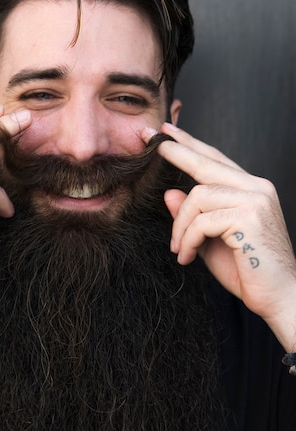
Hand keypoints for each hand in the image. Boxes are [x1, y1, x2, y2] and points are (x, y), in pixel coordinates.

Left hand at [142, 122, 295, 350]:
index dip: (189, 144)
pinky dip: (189, 239)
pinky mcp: (249, 217)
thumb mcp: (210, 239)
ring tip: (179, 249)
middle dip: (176, 152)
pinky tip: (187, 257)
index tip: (165, 132)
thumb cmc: (247, 271)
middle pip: (206, 162)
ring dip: (180, 226)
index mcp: (250, 189)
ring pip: (198, 196)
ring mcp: (255, 200)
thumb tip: (169, 193)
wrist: (279, 298)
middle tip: (151, 142)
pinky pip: (202, 220)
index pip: (215, 158)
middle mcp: (256, 187)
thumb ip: (192, 216)